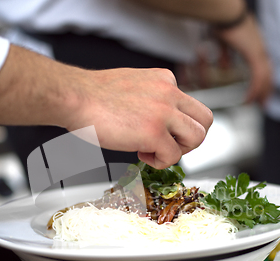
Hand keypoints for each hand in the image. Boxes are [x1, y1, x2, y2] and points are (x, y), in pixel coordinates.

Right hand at [0, 46, 212, 169]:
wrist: (74, 97)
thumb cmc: (93, 96)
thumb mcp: (133, 86)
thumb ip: (152, 99)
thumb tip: (159, 120)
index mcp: (165, 80)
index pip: (191, 106)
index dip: (180, 125)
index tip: (163, 133)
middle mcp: (170, 92)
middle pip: (205, 120)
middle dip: (189, 139)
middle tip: (168, 145)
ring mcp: (164, 112)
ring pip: (197, 138)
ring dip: (179, 151)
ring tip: (154, 151)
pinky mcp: (154, 132)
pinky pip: (173, 155)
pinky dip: (160, 162)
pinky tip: (142, 155)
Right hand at [215, 14, 272, 104]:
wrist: (226, 14)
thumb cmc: (223, 23)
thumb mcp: (224, 43)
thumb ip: (225, 55)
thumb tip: (225, 66)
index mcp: (255, 45)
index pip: (264, 65)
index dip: (264, 79)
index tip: (261, 89)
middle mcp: (260, 48)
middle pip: (268, 73)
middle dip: (266, 90)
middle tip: (264, 103)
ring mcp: (259, 51)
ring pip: (265, 78)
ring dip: (261, 93)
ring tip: (258, 105)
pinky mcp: (254, 55)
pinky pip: (257, 78)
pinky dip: (253, 90)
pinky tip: (248, 99)